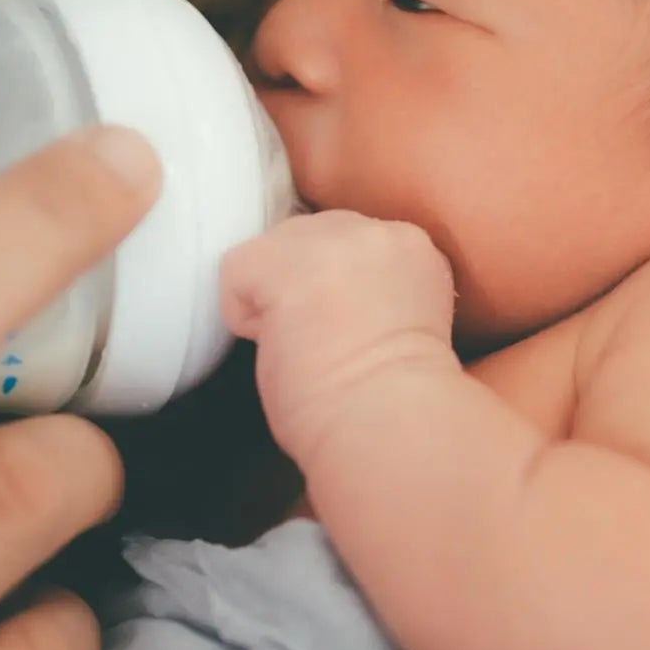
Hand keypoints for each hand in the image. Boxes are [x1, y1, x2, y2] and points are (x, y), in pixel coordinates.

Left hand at [221, 209, 456, 469]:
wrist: (386, 419)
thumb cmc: (395, 402)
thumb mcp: (404, 320)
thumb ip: (373, 290)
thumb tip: (325, 294)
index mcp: (414, 248)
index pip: (353, 246)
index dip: (338, 290)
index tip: (348, 332)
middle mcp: (374, 229)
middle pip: (310, 235)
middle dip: (305, 282)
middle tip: (321, 341)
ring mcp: (324, 235)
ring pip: (273, 249)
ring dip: (275, 294)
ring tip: (302, 345)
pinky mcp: (278, 257)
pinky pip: (236, 272)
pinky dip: (243, 314)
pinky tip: (277, 346)